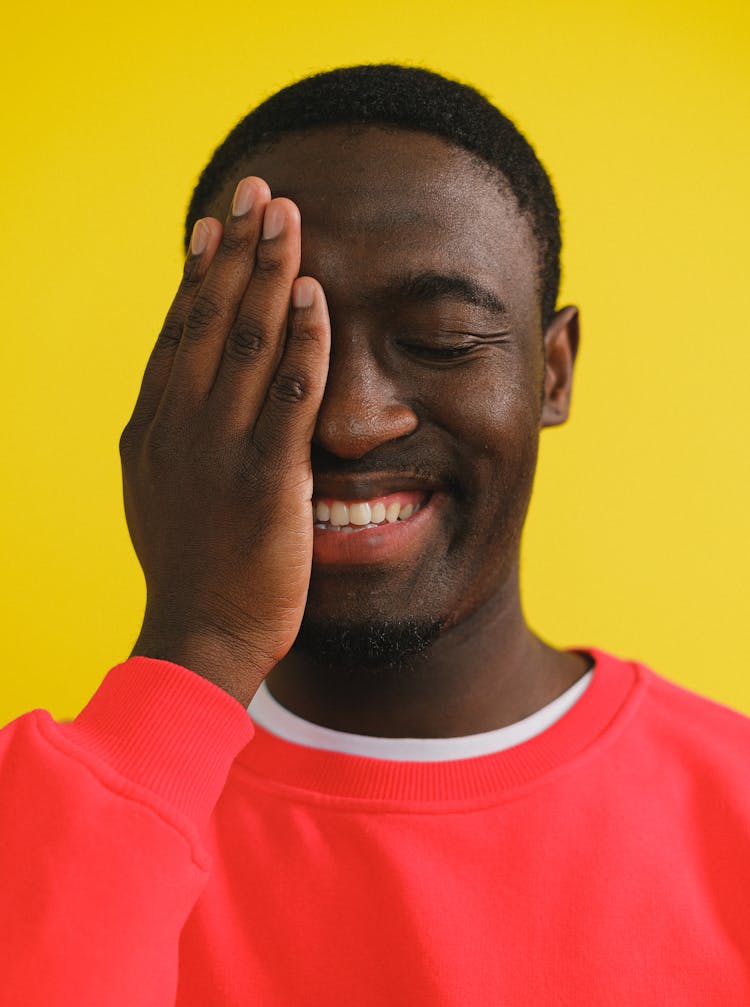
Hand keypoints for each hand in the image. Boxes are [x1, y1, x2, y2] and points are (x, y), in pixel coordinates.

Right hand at [120, 178, 329, 704]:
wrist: (200, 638)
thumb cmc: (191, 571)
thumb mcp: (161, 494)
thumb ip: (175, 439)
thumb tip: (184, 396)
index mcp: (153, 429)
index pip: (179, 333)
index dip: (199, 274)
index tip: (214, 223)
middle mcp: (180, 429)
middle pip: (210, 321)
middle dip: (236, 250)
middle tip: (258, 190)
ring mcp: (220, 452)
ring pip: (247, 344)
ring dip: (269, 274)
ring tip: (288, 217)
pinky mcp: (266, 480)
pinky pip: (289, 396)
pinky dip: (303, 342)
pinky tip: (316, 296)